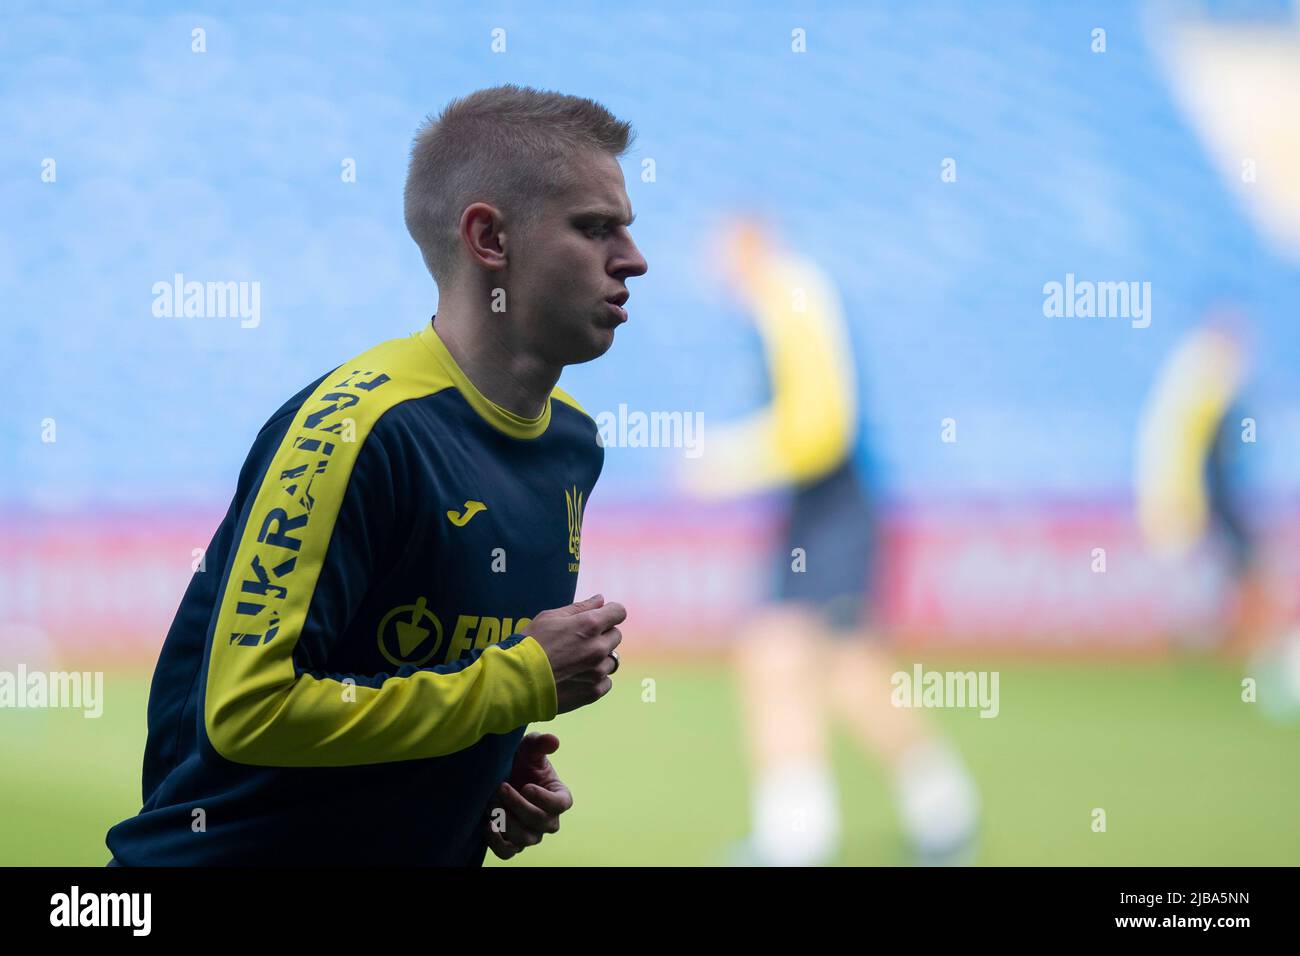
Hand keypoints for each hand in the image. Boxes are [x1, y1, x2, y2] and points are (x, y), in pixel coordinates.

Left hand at [485, 733, 573, 859]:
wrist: (501, 778)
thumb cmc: (521, 763)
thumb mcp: (529, 749)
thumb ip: (540, 744)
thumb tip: (553, 741)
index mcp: (560, 797)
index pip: (560, 805)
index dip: (544, 799)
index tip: (527, 786)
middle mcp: (549, 820)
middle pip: (540, 822)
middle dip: (519, 805)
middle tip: (501, 788)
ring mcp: (532, 835)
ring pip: (524, 838)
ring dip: (507, 821)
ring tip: (492, 802)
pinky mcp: (513, 844)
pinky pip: (507, 852)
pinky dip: (497, 843)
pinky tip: (488, 824)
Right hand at [526, 595, 624, 713]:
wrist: (516, 681)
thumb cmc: (530, 644)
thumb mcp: (550, 617)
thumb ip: (580, 608)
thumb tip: (601, 600)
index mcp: (590, 625)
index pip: (619, 612)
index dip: (610, 612)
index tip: (600, 617)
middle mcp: (598, 648)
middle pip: (615, 636)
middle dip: (602, 635)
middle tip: (579, 641)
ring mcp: (597, 672)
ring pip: (611, 660)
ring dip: (600, 658)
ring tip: (576, 661)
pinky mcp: (593, 692)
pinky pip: (606, 682)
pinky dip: (596, 679)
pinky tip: (577, 677)